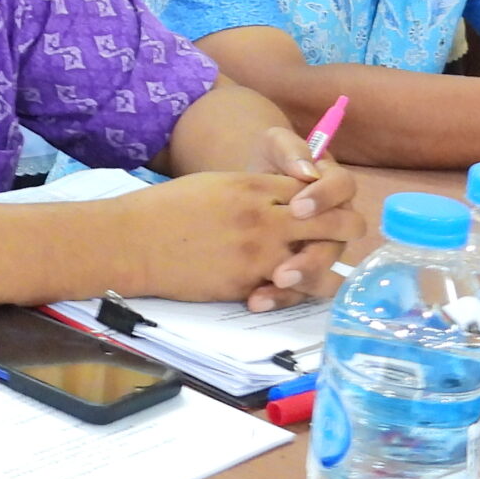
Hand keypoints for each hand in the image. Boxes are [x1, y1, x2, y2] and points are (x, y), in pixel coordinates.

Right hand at [125, 169, 367, 308]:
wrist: (134, 241)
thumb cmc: (168, 209)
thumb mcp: (217, 185)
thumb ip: (255, 191)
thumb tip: (287, 199)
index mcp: (255, 186)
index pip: (315, 189)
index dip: (329, 198)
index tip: (329, 206)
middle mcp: (265, 218)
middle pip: (332, 223)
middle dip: (346, 229)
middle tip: (343, 236)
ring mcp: (258, 254)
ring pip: (319, 265)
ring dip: (328, 269)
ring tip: (328, 272)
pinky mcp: (245, 284)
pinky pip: (286, 292)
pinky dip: (292, 293)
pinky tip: (290, 290)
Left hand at [250, 127, 362, 307]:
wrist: (241, 190)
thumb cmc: (267, 163)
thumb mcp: (274, 144)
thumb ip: (290, 148)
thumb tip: (306, 169)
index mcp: (333, 186)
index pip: (343, 188)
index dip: (324, 198)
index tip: (296, 206)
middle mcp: (335, 222)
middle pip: (340, 240)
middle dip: (316, 253)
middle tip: (288, 255)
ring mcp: (321, 250)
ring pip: (325, 273)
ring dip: (302, 280)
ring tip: (274, 282)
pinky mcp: (302, 272)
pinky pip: (301, 291)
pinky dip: (280, 297)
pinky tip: (257, 299)